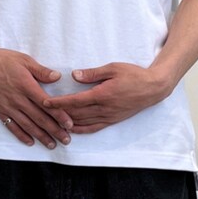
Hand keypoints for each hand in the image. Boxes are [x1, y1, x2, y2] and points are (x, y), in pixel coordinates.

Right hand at [0, 44, 73, 147]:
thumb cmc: (3, 60)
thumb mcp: (25, 60)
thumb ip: (41, 71)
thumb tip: (57, 77)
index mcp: (27, 86)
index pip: (47, 105)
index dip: (59, 116)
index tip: (70, 124)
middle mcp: (18, 99)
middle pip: (39, 118)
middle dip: (54, 130)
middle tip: (66, 140)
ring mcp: (8, 107)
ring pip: (27, 125)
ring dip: (41, 136)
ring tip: (52, 145)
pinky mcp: (0, 111)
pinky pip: (12, 126)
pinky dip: (21, 135)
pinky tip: (30, 142)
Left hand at [43, 62, 167, 133]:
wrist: (153, 88)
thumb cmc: (134, 75)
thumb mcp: (113, 68)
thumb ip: (92, 73)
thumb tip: (74, 75)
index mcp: (102, 94)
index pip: (75, 101)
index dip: (59, 103)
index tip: (45, 102)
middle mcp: (104, 108)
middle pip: (76, 114)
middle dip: (59, 114)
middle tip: (44, 114)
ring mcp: (109, 116)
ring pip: (84, 123)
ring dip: (68, 124)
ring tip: (53, 123)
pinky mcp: (113, 120)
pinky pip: (94, 128)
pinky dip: (81, 129)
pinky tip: (72, 130)